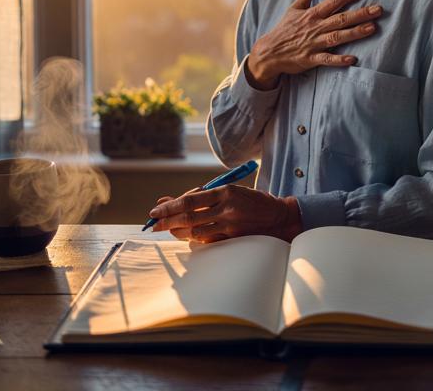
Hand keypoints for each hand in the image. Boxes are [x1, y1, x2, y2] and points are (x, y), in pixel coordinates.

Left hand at [149, 185, 302, 242]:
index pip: (189, 200)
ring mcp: (230, 226)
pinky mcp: (233, 240)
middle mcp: (226, 209)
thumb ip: (201, 196)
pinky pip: (207, 241)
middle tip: (153, 224)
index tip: (156, 210)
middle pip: (188, 217)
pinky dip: (193, 239)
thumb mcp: (228, 191)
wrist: (279, 217)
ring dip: (178, 231)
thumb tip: (169, 200)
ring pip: (195, 232)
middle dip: (167, 221)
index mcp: (225, 192)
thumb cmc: (251, 201)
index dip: (169, 206)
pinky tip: (187, 235)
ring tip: (168, 229)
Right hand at [246, 0, 382, 88]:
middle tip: (379, 9)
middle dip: (360, 13)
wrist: (269, 52)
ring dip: (354, 33)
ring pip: (337, 37)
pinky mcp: (311, 59)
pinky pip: (327, 59)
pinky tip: (353, 59)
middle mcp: (315, 27)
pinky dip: (339, 60)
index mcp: (312, 14)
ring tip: (372, 28)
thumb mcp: (294, 7)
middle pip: (340, 18)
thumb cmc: (284, 29)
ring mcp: (314, 43)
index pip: (334, 1)